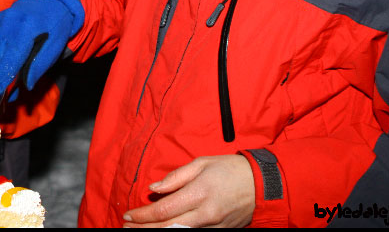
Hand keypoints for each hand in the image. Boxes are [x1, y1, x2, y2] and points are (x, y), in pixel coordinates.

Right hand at [0, 0, 83, 95]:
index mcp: (27, 27)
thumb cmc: (56, 25)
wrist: (52, 0)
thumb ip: (39, 66)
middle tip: (3, 92)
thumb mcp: (55, 46)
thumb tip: (25, 86)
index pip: (11, 56)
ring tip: (6, 77)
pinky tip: (9, 56)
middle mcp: (9, 21)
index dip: (3, 75)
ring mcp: (0, 18)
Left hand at [122, 155, 254, 227]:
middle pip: (168, 227)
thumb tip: (154, 187)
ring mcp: (214, 226)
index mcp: (199, 192)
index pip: (164, 209)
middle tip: (125, 228)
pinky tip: (163, 231)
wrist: (263, 185)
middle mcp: (205, 213)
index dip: (143, 215)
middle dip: (144, 229)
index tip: (128, 215)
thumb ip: (176, 177)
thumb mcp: (202, 163)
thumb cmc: (230, 169)